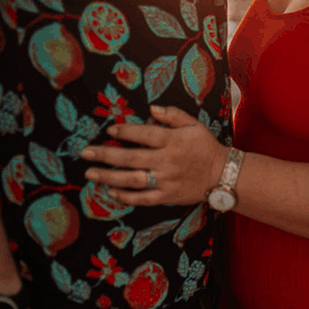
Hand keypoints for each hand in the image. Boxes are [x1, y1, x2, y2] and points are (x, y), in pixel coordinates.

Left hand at [80, 105, 228, 206]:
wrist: (223, 174)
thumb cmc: (206, 147)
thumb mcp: (194, 125)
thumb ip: (173, 115)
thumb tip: (151, 109)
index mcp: (173, 141)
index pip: (144, 135)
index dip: (125, 132)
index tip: (110, 131)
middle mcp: (167, 161)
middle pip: (131, 158)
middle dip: (105, 155)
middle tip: (85, 153)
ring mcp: (166, 180)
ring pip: (132, 179)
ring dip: (109, 176)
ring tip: (90, 173)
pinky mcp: (167, 196)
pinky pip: (143, 198)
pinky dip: (126, 196)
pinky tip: (111, 192)